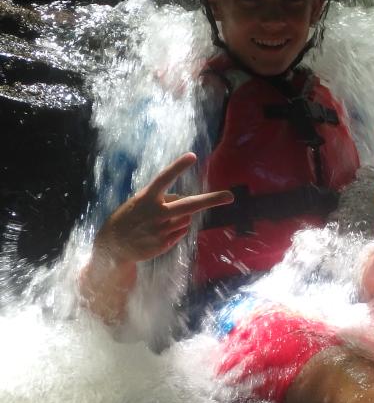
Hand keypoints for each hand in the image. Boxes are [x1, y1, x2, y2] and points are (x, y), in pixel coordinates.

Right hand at [94, 152, 233, 265]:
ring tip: (162, 221)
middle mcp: (155, 213)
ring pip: (187, 219)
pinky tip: (160, 232)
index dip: (178, 167)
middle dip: (211, 200)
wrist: (114, 245)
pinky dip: (176, 230)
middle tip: (229, 196)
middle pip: (189, 205)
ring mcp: (160, 230)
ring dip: (182, 218)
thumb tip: (185, 202)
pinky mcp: (164, 243)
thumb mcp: (139, 203)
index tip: (192, 156)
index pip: (164, 178)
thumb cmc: (131, 217)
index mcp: (147, 198)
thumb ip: (161, 199)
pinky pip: (181, 232)